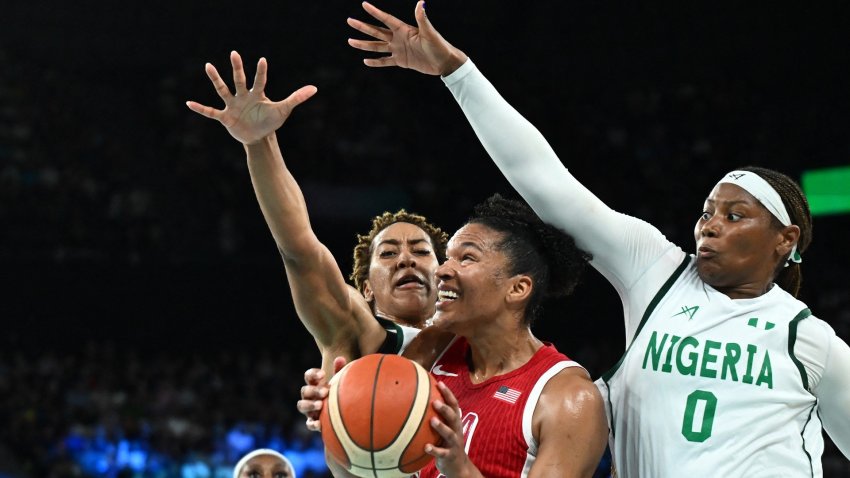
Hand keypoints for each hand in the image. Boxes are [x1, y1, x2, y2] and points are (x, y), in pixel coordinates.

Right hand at [186, 50, 316, 144]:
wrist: (259, 137)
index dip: (261, 72)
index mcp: (257, 94)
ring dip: (216, 79)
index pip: (260, 80)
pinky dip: (200, 109)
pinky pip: (211, 112)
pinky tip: (189, 103)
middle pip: (239, 79)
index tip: (263, 60)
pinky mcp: (225, 117)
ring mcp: (233, 105)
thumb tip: (314, 88)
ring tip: (208, 65)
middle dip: (237, 67)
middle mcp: (243, 96)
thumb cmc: (271, 121)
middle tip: (234, 53)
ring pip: (223, 90)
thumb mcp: (284, 110)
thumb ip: (297, 98)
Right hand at [296, 356, 346, 431]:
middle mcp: (310, 396)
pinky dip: (312, 424)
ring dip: (309, 405)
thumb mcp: (340, 382)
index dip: (313, 374)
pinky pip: (308, 424)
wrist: (343, 412)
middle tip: (325, 391)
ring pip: (301, 406)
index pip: (308, 376)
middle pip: (304, 391)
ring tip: (320, 405)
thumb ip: (340, 370)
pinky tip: (320, 424)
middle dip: (313, 390)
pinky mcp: (313, 421)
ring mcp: (309, 409)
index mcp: (315, 384)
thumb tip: (340, 358)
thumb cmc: (340, 393)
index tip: (323, 374)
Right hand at [347, 1, 466, 75]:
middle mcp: (398, 38)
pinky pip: (385, 61)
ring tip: (350, 41)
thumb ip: (422, 18)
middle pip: (377, 31)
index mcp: (404, 29)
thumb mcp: (429, 32)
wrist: (444, 62)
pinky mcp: (401, 61)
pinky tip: (365, 60)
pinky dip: (376, 62)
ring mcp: (398, 50)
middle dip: (363, 27)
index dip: (375, 12)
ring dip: (364, 44)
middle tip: (350, 21)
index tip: (364, 4)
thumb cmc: (438, 45)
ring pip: (377, 46)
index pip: (386, 19)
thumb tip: (421, 3)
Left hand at [425, 382, 477, 475]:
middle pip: (453, 417)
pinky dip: (434, 450)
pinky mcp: (449, 456)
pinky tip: (425, 447)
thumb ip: (437, 416)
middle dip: (445, 409)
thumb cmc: (447, 442)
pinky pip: (442, 452)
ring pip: (449, 434)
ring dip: (441, 427)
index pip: (454, 405)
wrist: (458, 466)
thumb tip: (418, 400)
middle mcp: (456, 430)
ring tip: (432, 420)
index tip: (439, 383)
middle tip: (434, 401)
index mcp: (455, 422)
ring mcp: (454, 443)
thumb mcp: (446, 428)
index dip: (448, 394)